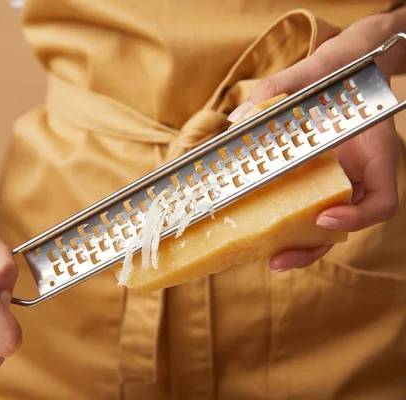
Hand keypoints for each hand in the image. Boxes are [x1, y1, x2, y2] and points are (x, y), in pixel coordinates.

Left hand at [228, 12, 404, 271]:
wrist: (344, 69)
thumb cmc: (339, 71)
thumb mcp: (315, 72)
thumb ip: (281, 87)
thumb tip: (239, 117)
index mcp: (373, 156)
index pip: (381, 203)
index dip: (356, 218)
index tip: (325, 216)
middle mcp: (356, 176)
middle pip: (343, 228)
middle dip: (311, 249)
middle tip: (278, 260)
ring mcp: (334, 182)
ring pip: (320, 227)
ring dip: (294, 246)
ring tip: (263, 256)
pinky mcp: (311, 181)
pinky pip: (300, 208)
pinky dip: (280, 222)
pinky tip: (252, 226)